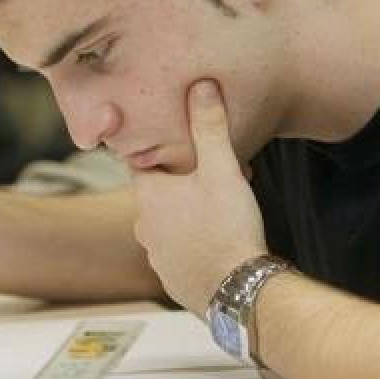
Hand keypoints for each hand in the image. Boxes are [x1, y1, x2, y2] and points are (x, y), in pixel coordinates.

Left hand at [130, 81, 267, 313]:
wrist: (238, 292)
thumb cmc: (227, 228)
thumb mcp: (222, 170)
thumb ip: (210, 128)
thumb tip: (201, 86)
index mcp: (148, 196)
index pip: (140, 162)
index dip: (159, 150)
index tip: (174, 142)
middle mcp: (144, 227)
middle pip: (158, 193)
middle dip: (181, 182)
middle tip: (212, 173)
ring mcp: (157, 257)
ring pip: (169, 224)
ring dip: (188, 213)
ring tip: (220, 207)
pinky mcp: (174, 280)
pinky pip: (180, 252)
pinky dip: (195, 242)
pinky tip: (220, 238)